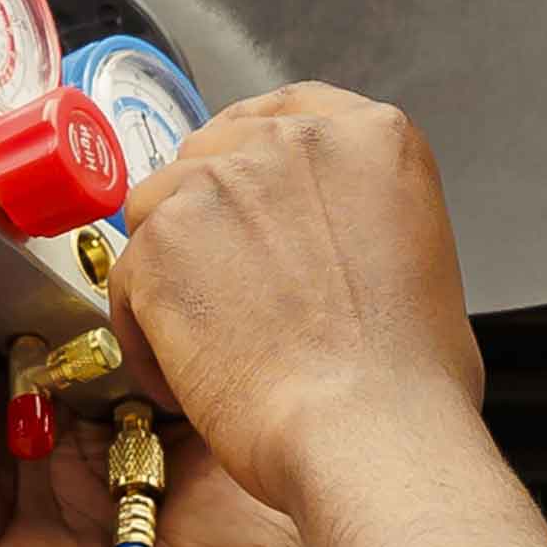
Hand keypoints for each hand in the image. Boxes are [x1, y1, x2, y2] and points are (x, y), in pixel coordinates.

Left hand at [96, 83, 484, 519]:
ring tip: (209, 347)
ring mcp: (218, 182)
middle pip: (211, 155)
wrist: (367, 432)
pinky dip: (146, 332)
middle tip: (227, 292)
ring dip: (172, 273)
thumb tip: (316, 239)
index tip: (244, 203)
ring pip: (159, 212)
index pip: (283, 114)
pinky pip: (128, 279)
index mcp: (370, 136)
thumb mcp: (417, 255)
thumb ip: (357, 216)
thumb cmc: (408, 380)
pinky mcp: (160, 240)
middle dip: (207, 220)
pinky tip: (187, 378)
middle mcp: (292, 141)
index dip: (252, 162)